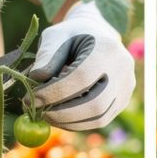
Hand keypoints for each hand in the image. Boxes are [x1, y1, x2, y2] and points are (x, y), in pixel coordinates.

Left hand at [26, 2, 135, 130]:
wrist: (96, 34)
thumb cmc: (71, 35)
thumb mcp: (54, 36)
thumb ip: (46, 56)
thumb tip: (38, 79)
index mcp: (107, 47)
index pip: (81, 77)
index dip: (54, 92)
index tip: (30, 99)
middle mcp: (123, 68)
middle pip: (95, 103)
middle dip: (62, 113)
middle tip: (38, 113)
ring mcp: (126, 87)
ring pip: (99, 117)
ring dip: (68, 122)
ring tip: (46, 115)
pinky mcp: (123, 101)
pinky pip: (100, 120)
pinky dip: (77, 123)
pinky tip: (59, 117)